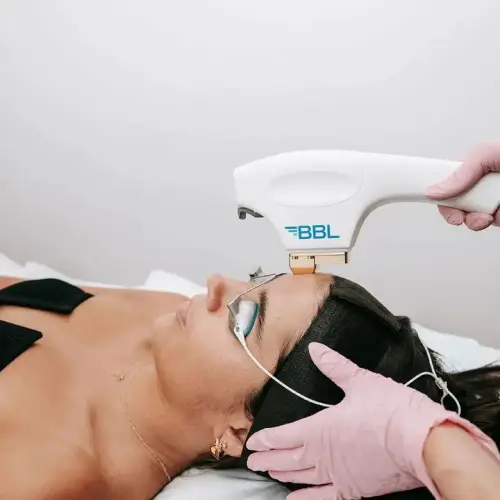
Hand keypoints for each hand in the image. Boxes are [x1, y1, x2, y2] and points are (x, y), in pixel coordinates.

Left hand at [246, 343, 498, 499]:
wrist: (422, 442)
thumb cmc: (392, 410)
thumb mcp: (361, 381)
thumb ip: (334, 366)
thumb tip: (315, 349)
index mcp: (321, 428)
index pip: (284, 435)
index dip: (266, 438)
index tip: (252, 442)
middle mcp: (324, 454)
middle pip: (287, 458)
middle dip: (268, 458)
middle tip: (251, 461)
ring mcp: (338, 474)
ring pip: (301, 476)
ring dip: (282, 474)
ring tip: (267, 473)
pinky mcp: (355, 489)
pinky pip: (324, 497)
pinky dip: (306, 499)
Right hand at [426, 141, 499, 229]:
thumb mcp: (487, 154)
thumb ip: (460, 172)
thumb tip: (434, 190)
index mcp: (478, 172)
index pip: (450, 190)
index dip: (445, 203)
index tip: (448, 212)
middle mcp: (486, 188)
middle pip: (461, 209)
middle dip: (461, 217)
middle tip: (466, 217)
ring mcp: (497, 202)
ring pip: (479, 220)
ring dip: (481, 221)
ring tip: (490, 215)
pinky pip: (497, 223)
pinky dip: (498, 220)